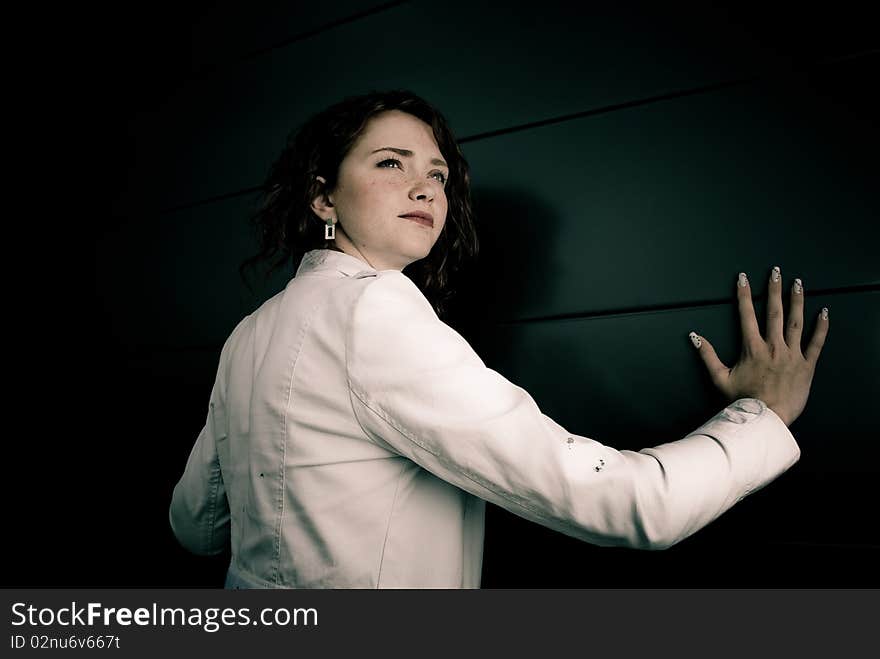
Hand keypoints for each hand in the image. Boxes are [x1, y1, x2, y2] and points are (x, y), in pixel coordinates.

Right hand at [690, 267, 828, 425]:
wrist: (768, 418)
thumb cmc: (743, 400)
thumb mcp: (720, 378)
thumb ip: (707, 355)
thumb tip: (694, 337)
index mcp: (752, 348)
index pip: (747, 315)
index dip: (744, 295)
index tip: (743, 278)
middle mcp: (773, 347)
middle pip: (774, 312)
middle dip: (774, 289)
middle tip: (776, 272)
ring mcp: (792, 355)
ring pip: (796, 322)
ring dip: (797, 301)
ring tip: (797, 283)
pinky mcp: (807, 365)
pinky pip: (816, 342)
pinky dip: (821, 327)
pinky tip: (823, 312)